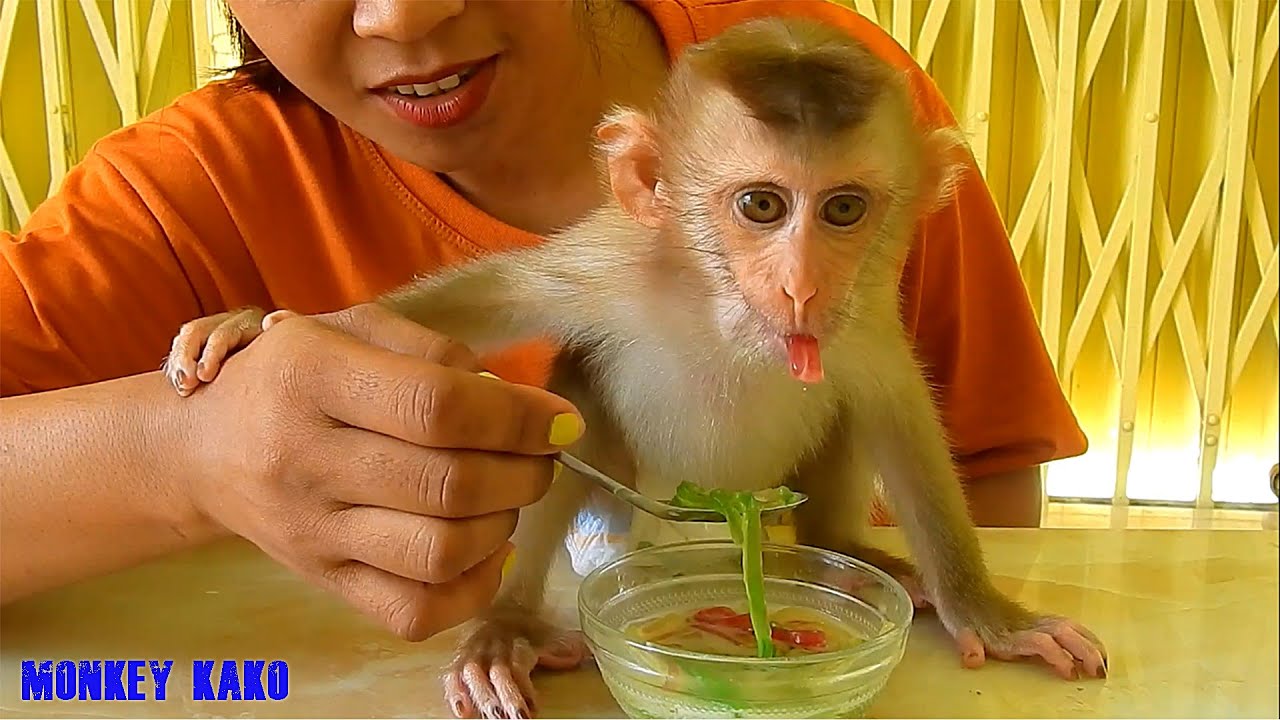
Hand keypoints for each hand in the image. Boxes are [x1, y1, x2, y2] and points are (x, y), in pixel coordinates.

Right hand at [173, 303, 583, 639]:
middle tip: (539, 459)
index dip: (518, 419)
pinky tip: (486, 550)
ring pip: (440, 553)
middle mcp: (304, 460)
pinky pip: (414, 612)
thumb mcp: (352, 330)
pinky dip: (473, 588)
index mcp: (311, 377)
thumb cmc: (295, 376)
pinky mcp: (324, 583)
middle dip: (524, 473)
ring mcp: (312, 532)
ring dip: (503, 526)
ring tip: (507, 497)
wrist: (205, 448)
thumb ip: (437, 353)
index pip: (436, 408)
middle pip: (448, 486)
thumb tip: (525, 410)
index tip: (561, 423)